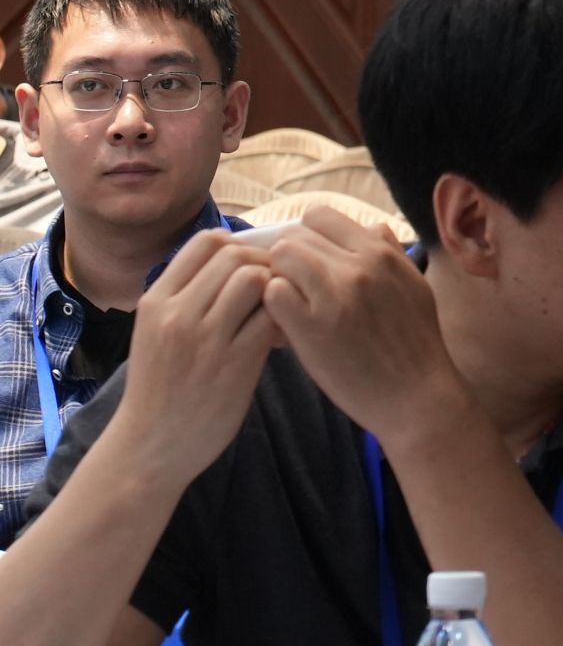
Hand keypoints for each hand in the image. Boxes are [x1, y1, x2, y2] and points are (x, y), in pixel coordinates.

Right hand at [116, 230, 281, 486]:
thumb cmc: (161, 387)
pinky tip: (282, 336)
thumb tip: (235, 256)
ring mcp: (206, 339)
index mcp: (156, 301)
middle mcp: (177, 314)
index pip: (206, 241)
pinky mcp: (235, 364)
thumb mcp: (157, 331)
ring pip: (256, 279)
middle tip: (274, 288)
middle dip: (264, 263)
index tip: (250, 266)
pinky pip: (273, 317)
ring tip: (278, 310)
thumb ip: (187, 296)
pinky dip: (286, 318)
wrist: (150, 447)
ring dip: (276, 288)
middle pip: (236, 255)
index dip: (238, 245)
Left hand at [260, 208, 464, 446]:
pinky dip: (272, 306)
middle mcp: (358, 266)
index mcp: (381, 253)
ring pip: (280, 259)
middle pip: (294, 236)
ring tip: (290, 306)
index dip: (307, 238)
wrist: (417, 396)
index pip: (320, 216)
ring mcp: (334, 295)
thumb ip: (391, 253)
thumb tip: (371, 229)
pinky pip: (273, 293)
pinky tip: (287, 325)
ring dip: (279, 280)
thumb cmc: (416, 343)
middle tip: (295, 290)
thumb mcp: (415, 284)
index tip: (310, 262)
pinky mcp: (312, 328)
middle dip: (289, 262)